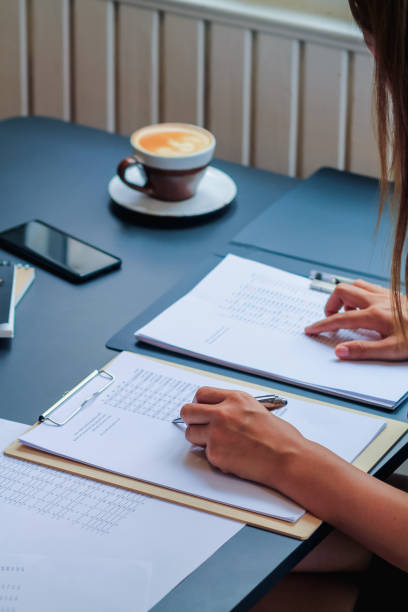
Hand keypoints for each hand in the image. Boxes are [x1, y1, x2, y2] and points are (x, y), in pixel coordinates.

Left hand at [181, 386, 308, 490]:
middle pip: (187, 411)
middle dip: (191, 419)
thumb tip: (215, 411)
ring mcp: (217, 433)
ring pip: (190, 433)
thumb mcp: (256, 409)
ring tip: (219, 444)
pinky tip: (232, 457)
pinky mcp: (215, 453)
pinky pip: (203, 453)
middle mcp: (223, 412)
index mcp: (235, 399)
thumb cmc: (279, 437)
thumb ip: (233, 407)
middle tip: (200, 427)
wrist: (288, 458)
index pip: (201, 393)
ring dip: (199, 439)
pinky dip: (214, 456)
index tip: (201, 410)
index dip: (199, 404)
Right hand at [305, 279, 407, 360]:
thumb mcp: (393, 350)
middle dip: (330, 304)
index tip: (310, 329)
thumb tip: (339, 351)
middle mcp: (378, 300)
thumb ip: (364, 351)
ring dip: (345, 296)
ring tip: (347, 313)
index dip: (322, 324)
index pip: (339, 318)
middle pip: (343, 290)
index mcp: (374, 315)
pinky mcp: (394, 293)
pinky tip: (365, 307)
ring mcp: (386, 294)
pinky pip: (369, 287)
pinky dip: (360, 294)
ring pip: (356, 285)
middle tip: (331, 319)